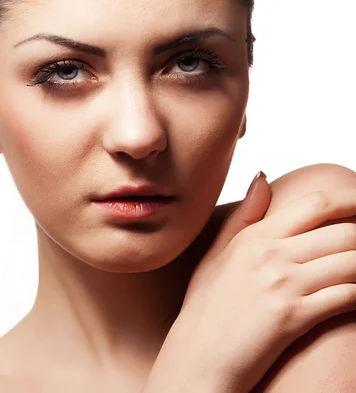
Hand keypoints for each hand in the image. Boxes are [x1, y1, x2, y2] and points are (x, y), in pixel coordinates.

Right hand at [144, 173, 355, 391]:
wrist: (196, 359)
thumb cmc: (205, 310)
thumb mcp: (216, 256)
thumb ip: (243, 216)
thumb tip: (263, 177)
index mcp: (252, 237)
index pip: (315, 204)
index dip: (351, 201)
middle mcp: (268, 255)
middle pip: (344, 232)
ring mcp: (281, 285)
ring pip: (352, 262)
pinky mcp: (293, 317)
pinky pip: (348, 295)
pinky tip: (355, 297)